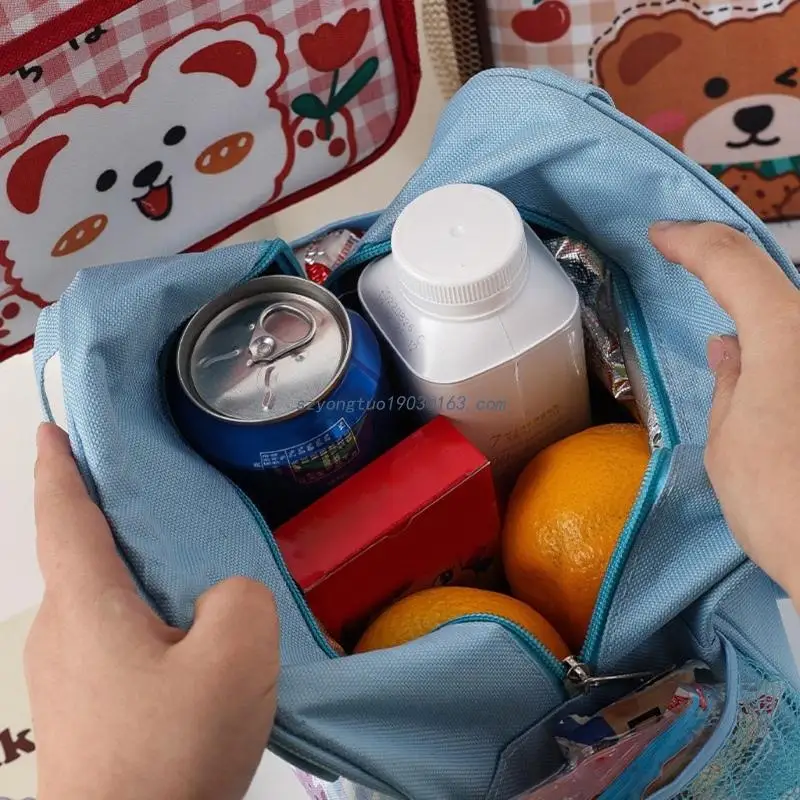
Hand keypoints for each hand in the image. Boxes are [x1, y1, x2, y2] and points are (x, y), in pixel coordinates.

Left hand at [25, 424, 279, 799]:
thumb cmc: (171, 746)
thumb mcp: (235, 653)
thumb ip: (240, 594)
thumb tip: (221, 597)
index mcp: (87, 602)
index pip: (63, 513)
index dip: (59, 465)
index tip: (53, 428)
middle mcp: (61, 629)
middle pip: (79, 551)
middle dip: (106, 510)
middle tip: (154, 481)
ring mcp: (66, 673)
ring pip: (97, 595)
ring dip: (127, 563)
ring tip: (181, 551)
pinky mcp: (85, 706)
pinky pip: (109, 631)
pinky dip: (136, 604)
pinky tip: (180, 624)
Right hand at [650, 222, 799, 606]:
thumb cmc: (785, 508)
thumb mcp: (730, 444)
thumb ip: (731, 382)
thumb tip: (730, 346)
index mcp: (788, 333)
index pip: (731, 260)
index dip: (690, 241)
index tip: (660, 236)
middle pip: (779, 279)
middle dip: (733, 269)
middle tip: (693, 264)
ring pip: (797, 317)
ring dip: (767, 312)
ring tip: (735, 327)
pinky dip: (786, 347)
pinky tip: (772, 371)